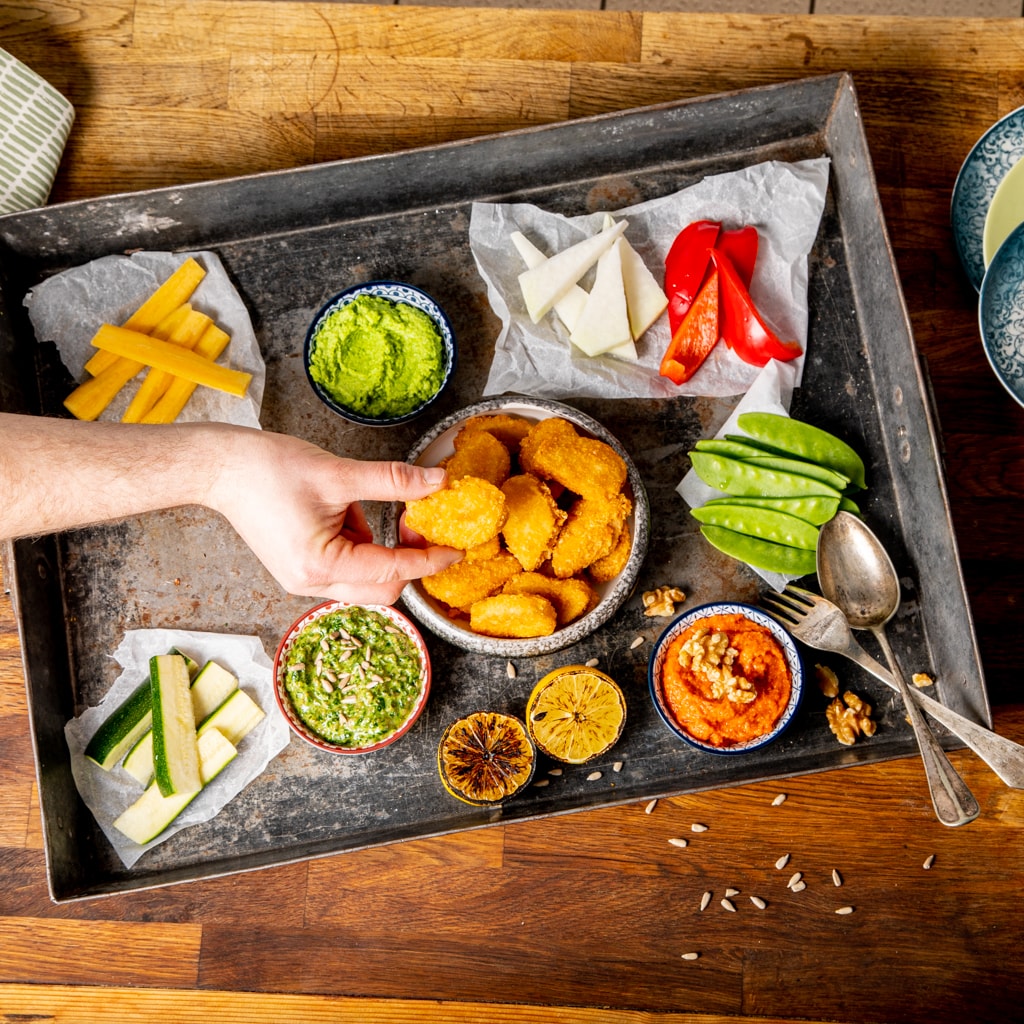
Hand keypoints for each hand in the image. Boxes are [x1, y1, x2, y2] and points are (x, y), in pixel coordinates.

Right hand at [210, 429, 460, 603]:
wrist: (220, 468)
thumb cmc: (267, 469)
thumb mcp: (339, 473)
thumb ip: (394, 482)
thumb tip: (437, 482)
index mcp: (320, 566)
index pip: (392, 572)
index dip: (428, 559)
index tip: (454, 549)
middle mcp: (311, 583)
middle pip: (381, 590)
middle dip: (408, 560)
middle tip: (419, 522)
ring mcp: (303, 580)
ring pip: (365, 581)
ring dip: (383, 551)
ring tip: (377, 509)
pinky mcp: (301, 569)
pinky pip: (347, 568)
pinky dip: (362, 546)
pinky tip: (351, 512)